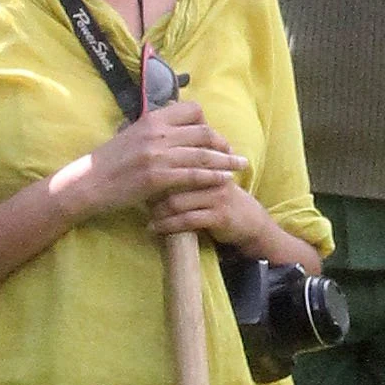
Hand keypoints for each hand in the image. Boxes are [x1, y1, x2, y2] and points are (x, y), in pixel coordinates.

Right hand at [69, 93, 247, 228]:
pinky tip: (224, 180)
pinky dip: (212, 177)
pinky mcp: (157, 177)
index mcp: (152, 118)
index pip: (192, 110)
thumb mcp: (131, 134)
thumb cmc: (108, 161)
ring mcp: (158, 155)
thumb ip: (154, 129)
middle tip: (234, 154)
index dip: (207, 122)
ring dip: (226, 161)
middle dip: (223, 143)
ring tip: (241, 166)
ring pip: (203, 154)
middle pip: (203, 132)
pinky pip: (193, 175)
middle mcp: (157, 133)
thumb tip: (173, 126)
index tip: (213, 135)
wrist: (88, 182)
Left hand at [145, 170, 274, 246]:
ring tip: (145, 216)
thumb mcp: (206, 175)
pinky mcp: (219, 215)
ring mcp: (216, 194)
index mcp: (207, 159)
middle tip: (134, 198)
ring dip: (156, 211)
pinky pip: (187, 220)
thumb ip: (186, 164)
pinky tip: (154, 229)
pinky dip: (167, 225)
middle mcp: (212, 174)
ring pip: (177, 201)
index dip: (153, 168)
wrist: (250, 220)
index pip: (176, 156)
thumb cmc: (220, 196)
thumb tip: (152, 158)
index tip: (134, 177)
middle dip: (150, 190)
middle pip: (172, 178)